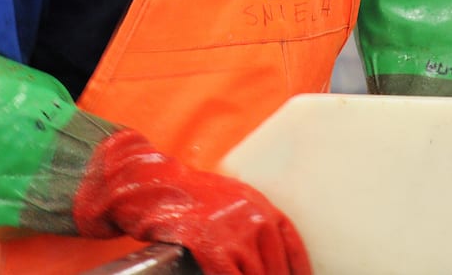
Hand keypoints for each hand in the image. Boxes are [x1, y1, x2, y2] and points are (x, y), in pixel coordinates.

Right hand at [72, 129, 311, 274]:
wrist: (155, 186)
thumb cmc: (189, 195)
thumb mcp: (232, 200)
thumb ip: (252, 223)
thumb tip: (265, 256)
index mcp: (262, 206)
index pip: (293, 248)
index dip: (297, 271)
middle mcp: (255, 218)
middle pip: (275, 268)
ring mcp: (235, 233)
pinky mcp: (212, 247)